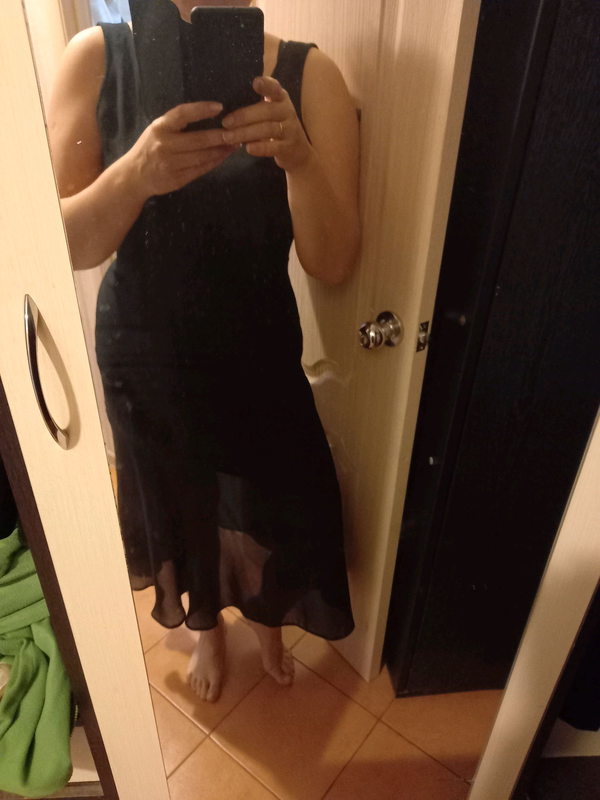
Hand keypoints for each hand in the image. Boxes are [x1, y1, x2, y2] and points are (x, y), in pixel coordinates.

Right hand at [125, 102, 239, 198]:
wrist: (134, 176)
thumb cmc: (150, 148)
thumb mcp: (157, 130)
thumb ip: (177, 124)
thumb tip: (208, 115)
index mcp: (160, 128)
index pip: (182, 114)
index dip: (201, 109)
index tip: (219, 107)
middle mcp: (164, 145)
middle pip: (198, 140)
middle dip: (220, 136)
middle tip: (235, 132)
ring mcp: (171, 164)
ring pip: (203, 157)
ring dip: (221, 151)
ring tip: (234, 145)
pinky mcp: (177, 179)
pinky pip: (201, 169)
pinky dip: (215, 162)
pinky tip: (223, 156)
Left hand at [221, 76, 312, 172]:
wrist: (298, 152)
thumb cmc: (277, 127)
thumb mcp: (270, 112)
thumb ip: (255, 104)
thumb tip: (223, 102)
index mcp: (280, 98)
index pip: (274, 88)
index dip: (266, 85)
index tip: (254, 83)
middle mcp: (287, 111)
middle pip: (266, 111)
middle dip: (244, 116)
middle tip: (225, 122)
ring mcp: (290, 130)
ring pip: (268, 129)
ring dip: (246, 133)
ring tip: (228, 138)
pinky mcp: (289, 147)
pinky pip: (274, 147)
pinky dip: (260, 148)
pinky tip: (248, 149)